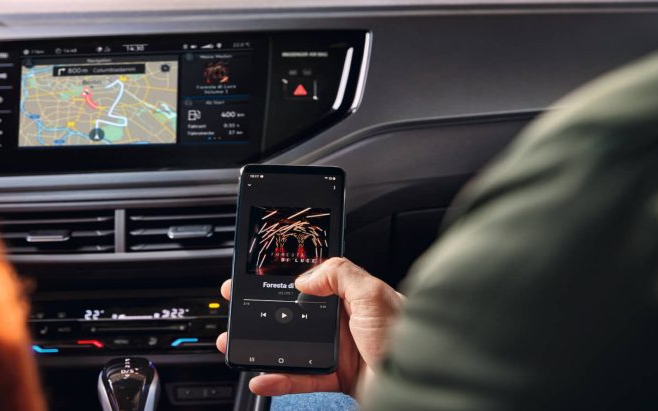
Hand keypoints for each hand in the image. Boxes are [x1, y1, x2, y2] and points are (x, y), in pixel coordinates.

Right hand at [216, 257, 403, 396]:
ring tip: (235, 344)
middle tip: (236, 308)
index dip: (281, 278)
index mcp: (351, 294)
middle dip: (261, 312)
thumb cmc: (408, 336)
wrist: (421, 383)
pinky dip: (278, 378)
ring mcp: (338, 349)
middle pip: (293, 313)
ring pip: (290, 345)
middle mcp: (343, 320)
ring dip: (261, 347)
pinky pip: (300, 376)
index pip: (310, 280)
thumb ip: (339, 274)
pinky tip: (262, 377)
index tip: (254, 277)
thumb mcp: (373, 293)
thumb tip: (306, 277)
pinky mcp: (336, 376)